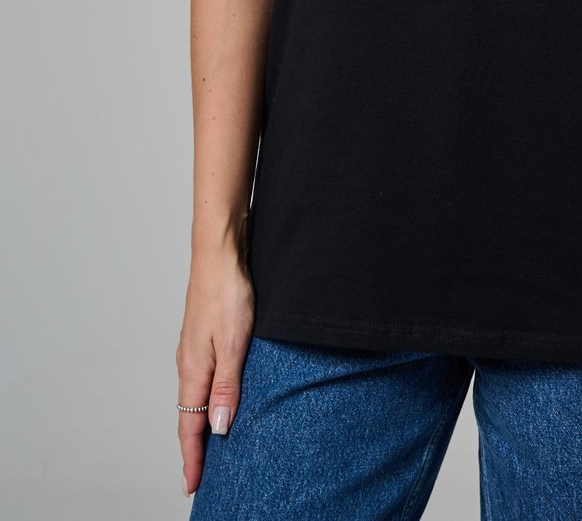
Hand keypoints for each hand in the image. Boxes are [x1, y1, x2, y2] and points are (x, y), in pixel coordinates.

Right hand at [176, 253, 255, 497]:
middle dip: (195, 448)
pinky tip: (218, 401)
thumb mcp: (234, 344)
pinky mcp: (204, 337)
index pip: (190, 426)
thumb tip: (218, 430)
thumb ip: (226, 387)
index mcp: (193, 370)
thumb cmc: (228, 293)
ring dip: (201, 424)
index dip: (193, 458)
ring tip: (211, 448)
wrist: (219, 253)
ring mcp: (194, 350)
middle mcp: (188, 363)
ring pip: (195, 397)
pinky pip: (203, 380)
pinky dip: (207, 400)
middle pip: (189, 416)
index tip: (193, 486)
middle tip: (201, 477)